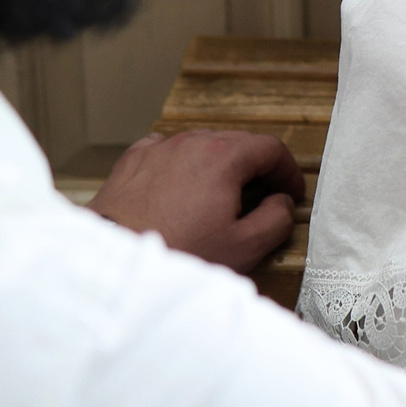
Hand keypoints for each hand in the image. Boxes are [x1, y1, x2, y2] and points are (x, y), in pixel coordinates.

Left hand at [90, 129, 302, 276]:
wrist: (115, 264)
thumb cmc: (178, 255)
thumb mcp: (242, 247)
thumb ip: (275, 220)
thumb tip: (282, 203)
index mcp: (223, 156)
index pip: (270, 148)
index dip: (287, 170)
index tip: (291, 192)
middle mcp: (191, 142)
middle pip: (237, 143)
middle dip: (256, 169)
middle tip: (262, 198)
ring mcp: (159, 148)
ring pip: (201, 147)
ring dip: (218, 167)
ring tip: (219, 200)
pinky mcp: (133, 161)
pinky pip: (168, 154)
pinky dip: (182, 168)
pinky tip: (180, 192)